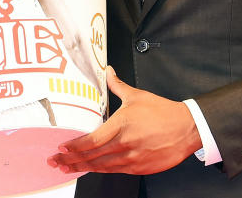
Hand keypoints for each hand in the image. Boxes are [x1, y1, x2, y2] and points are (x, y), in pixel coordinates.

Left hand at [47, 66, 201, 174]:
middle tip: (54, 162)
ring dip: (82, 168)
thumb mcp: (137, 96)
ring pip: (101, 167)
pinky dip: (101, 170)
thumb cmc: (163, 112)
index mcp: (121, 126)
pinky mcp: (139, 168)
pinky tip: (91, 169)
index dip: (73, 146)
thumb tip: (108, 71)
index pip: (91, 140)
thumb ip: (117, 86)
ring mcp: (131, 159)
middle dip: (70, 160)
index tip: (61, 147)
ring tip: (67, 168)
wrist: (187, 129)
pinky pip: (115, 171)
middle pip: (91, 157)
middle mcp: (124, 145)